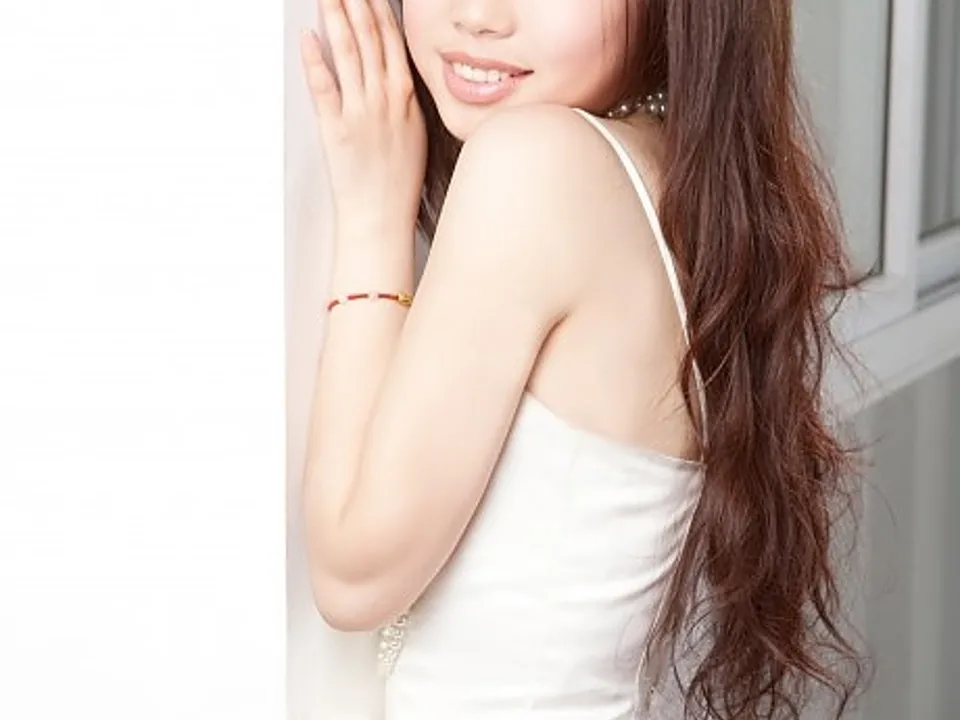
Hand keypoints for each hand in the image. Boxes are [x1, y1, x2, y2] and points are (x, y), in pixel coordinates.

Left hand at [301, 0, 426, 241]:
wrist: (382, 217)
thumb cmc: (398, 180)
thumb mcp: (414, 132)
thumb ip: (405, 98)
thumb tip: (395, 73)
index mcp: (407, 97)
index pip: (393, 40)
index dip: (380, 8)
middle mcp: (386, 98)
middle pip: (370, 37)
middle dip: (356, 1)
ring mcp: (361, 112)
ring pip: (348, 53)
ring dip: (336, 17)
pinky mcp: (336, 129)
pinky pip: (324, 86)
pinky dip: (315, 59)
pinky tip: (308, 36)